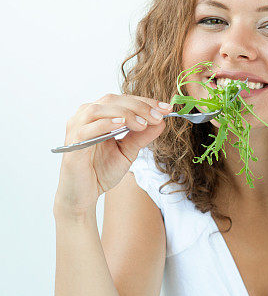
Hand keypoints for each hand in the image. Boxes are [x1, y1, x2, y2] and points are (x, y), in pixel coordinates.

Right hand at [54, 93, 171, 216]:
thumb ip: (142, 136)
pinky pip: (87, 128)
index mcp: (99, 115)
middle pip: (112, 100)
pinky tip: (121, 124)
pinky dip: (105, 123)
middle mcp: (85, 117)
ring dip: (124, 113)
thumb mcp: (128, 151)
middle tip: (158, 116)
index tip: (166, 108)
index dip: (145, 102)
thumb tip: (162, 121)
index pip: (123, 100)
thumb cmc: (101, 171)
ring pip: (99, 110)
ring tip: (143, 123)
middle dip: (139, 106)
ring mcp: (76, 128)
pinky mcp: (73, 144)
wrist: (83, 196)